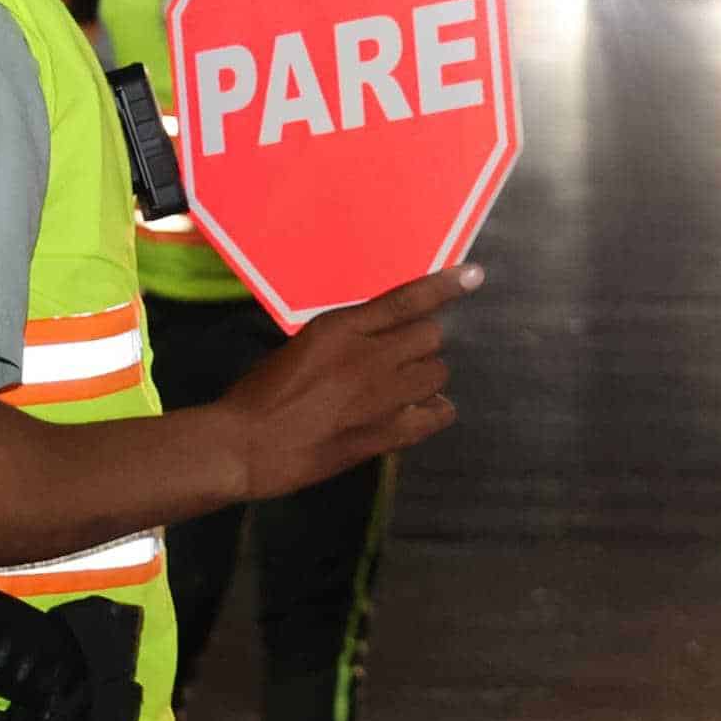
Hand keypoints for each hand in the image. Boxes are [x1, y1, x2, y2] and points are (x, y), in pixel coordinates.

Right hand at [219, 266, 480, 498]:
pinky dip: (434, 411)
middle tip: (399, 358)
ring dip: (425, 376)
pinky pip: (436, 415)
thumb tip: (380, 337)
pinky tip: (420, 411)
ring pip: (436, 373)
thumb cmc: (261, 393)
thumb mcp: (302, 346)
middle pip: (429, 336)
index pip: (404, 300)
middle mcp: (367, 357)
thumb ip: (345, 337)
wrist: (245, 445)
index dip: (444, 286)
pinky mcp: (385, 434)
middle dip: (420, 344)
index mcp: (340, 327)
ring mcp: (380, 397)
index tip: (474, 275)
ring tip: (403, 387)